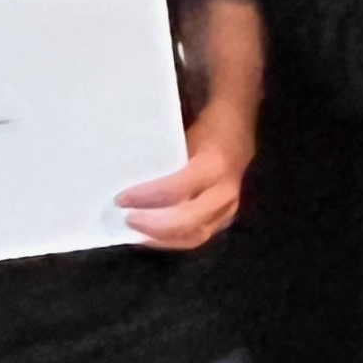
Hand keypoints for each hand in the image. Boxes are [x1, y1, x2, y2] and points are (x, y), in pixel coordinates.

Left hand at [118, 122, 250, 249]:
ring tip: (137, 233)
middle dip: (155, 226)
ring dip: (162, 238)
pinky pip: (198, 235)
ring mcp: (229, 208)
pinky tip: (151, 235)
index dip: (148, 197)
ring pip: (196, 236)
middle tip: (127, 220)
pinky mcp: (225, 217)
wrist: (241, 129)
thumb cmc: (209, 124)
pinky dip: (173, 239)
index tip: (121, 198)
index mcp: (216, 165)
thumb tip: (122, 168)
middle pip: (190, 222)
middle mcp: (226, 192)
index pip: (179, 189)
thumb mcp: (185, 129)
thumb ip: (162, 152)